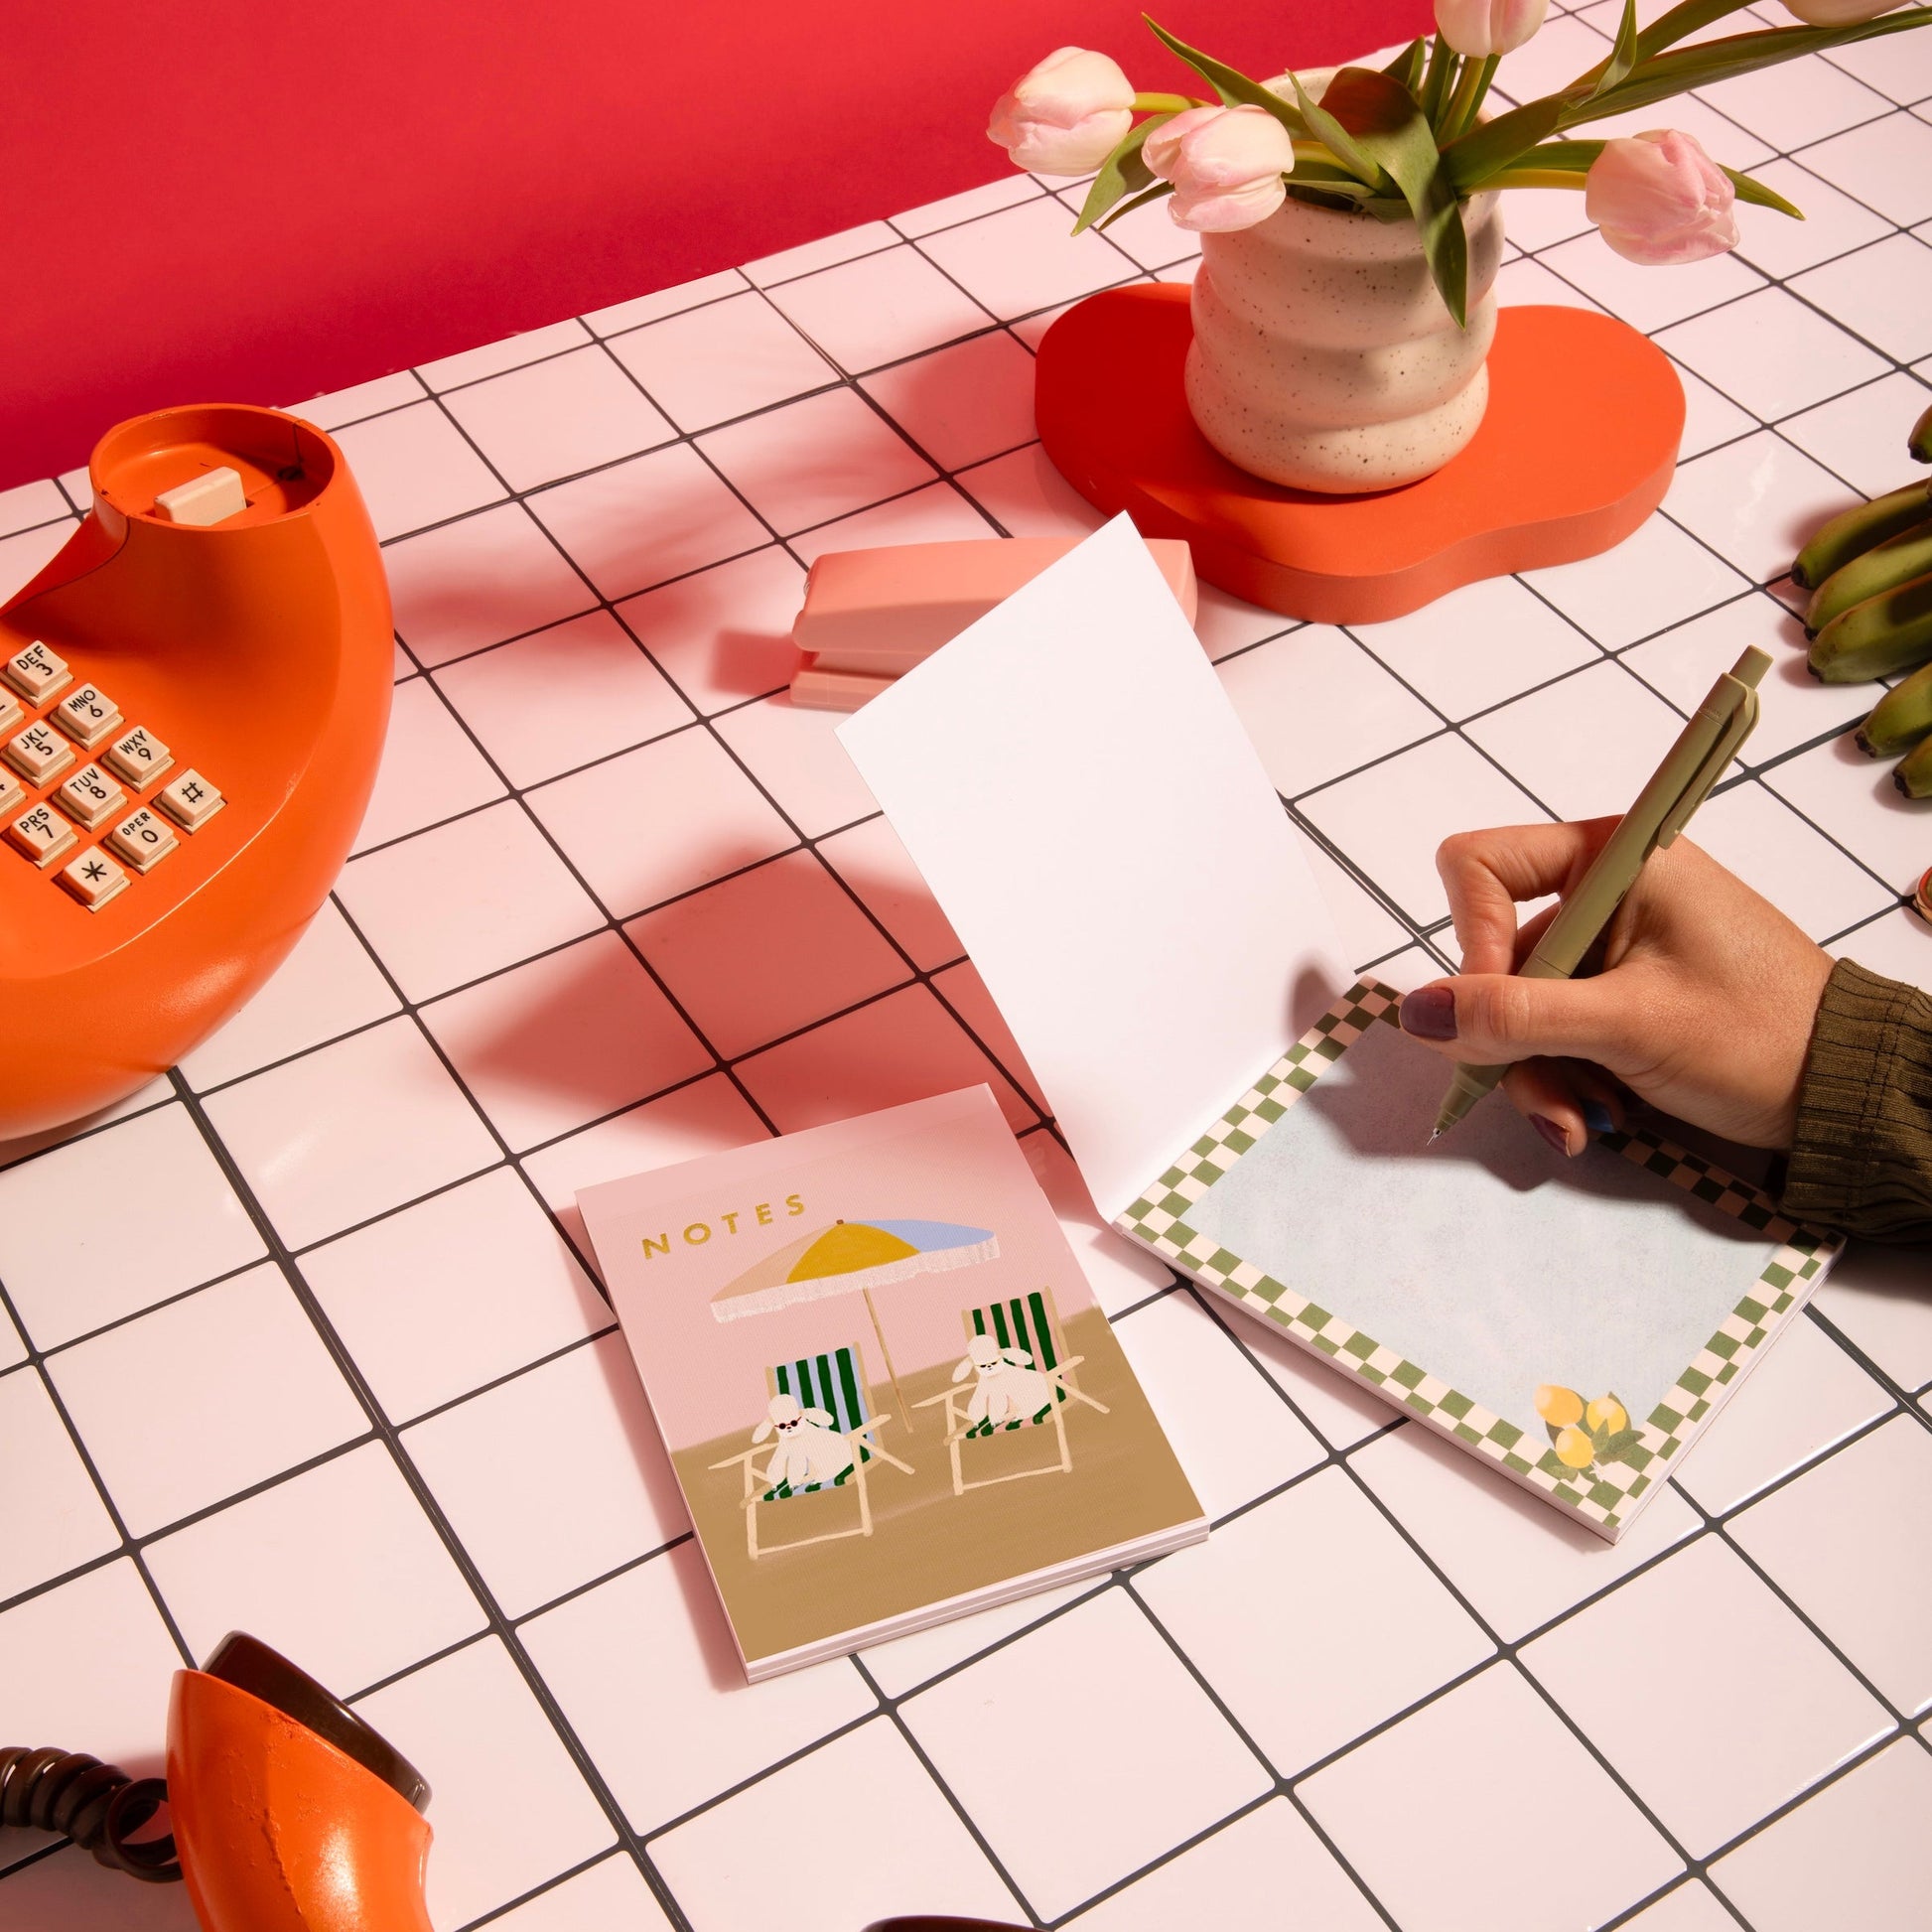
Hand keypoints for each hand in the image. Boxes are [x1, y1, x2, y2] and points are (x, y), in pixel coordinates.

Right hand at [1398, 820, 1835, 1153]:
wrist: (1847, 1093)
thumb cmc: (1760, 1036)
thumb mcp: (1630, 1025)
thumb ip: (1518, 1015)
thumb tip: (1415, 1014)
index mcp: (1611, 858)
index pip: (1480, 867)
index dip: (1472, 939)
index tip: (1498, 1006)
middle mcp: (1600, 892)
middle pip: (1493, 955)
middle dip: (1510, 1035)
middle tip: (1549, 1097)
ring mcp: (1607, 949)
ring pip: (1516, 1007)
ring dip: (1537, 1073)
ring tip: (1581, 1123)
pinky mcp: (1615, 997)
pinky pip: (1551, 1034)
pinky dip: (1562, 1079)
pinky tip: (1597, 1116)